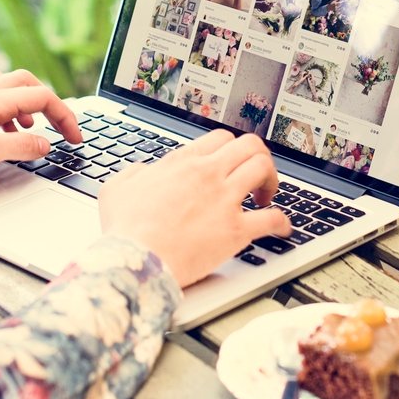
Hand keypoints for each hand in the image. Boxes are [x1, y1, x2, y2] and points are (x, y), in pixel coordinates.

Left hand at [0, 69, 81, 182]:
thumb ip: (20, 147)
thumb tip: (46, 143)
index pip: (42, 97)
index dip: (65, 116)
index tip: (75, 139)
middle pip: (28, 82)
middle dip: (50, 103)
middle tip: (59, 127)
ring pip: (10, 86)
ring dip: (28, 104)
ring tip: (32, 131)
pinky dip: (8, 110)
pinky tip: (3, 132)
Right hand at [98, 130, 291, 286]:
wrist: (136, 260)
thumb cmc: (125, 229)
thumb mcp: (117, 188)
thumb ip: (135, 173)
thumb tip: (144, 172)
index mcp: (183, 163)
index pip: (220, 138)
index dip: (230, 149)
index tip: (230, 162)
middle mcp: (208, 175)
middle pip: (249, 146)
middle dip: (257, 156)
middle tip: (255, 174)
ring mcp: (225, 200)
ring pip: (263, 169)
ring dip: (271, 179)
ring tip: (266, 196)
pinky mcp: (236, 230)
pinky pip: (271, 218)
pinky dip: (281, 222)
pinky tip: (281, 227)